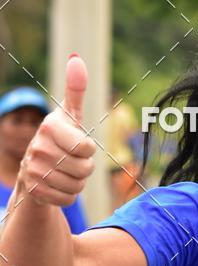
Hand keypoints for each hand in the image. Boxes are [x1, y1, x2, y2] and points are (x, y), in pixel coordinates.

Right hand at [18, 54, 95, 206]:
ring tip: (65, 172)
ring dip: (77, 182)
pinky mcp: (35, 190)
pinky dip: (68, 195)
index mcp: (49, 127)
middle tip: (72, 161)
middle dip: (84, 169)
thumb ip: (75, 90)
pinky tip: (59, 184)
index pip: (86, 148)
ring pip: (77, 186)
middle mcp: (38, 147)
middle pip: (84, 169)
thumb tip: (77, 60)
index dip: (88, 150)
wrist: (37, 166)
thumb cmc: (60, 138)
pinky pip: (67, 199)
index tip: (79, 145)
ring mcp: (35, 170)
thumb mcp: (70, 115)